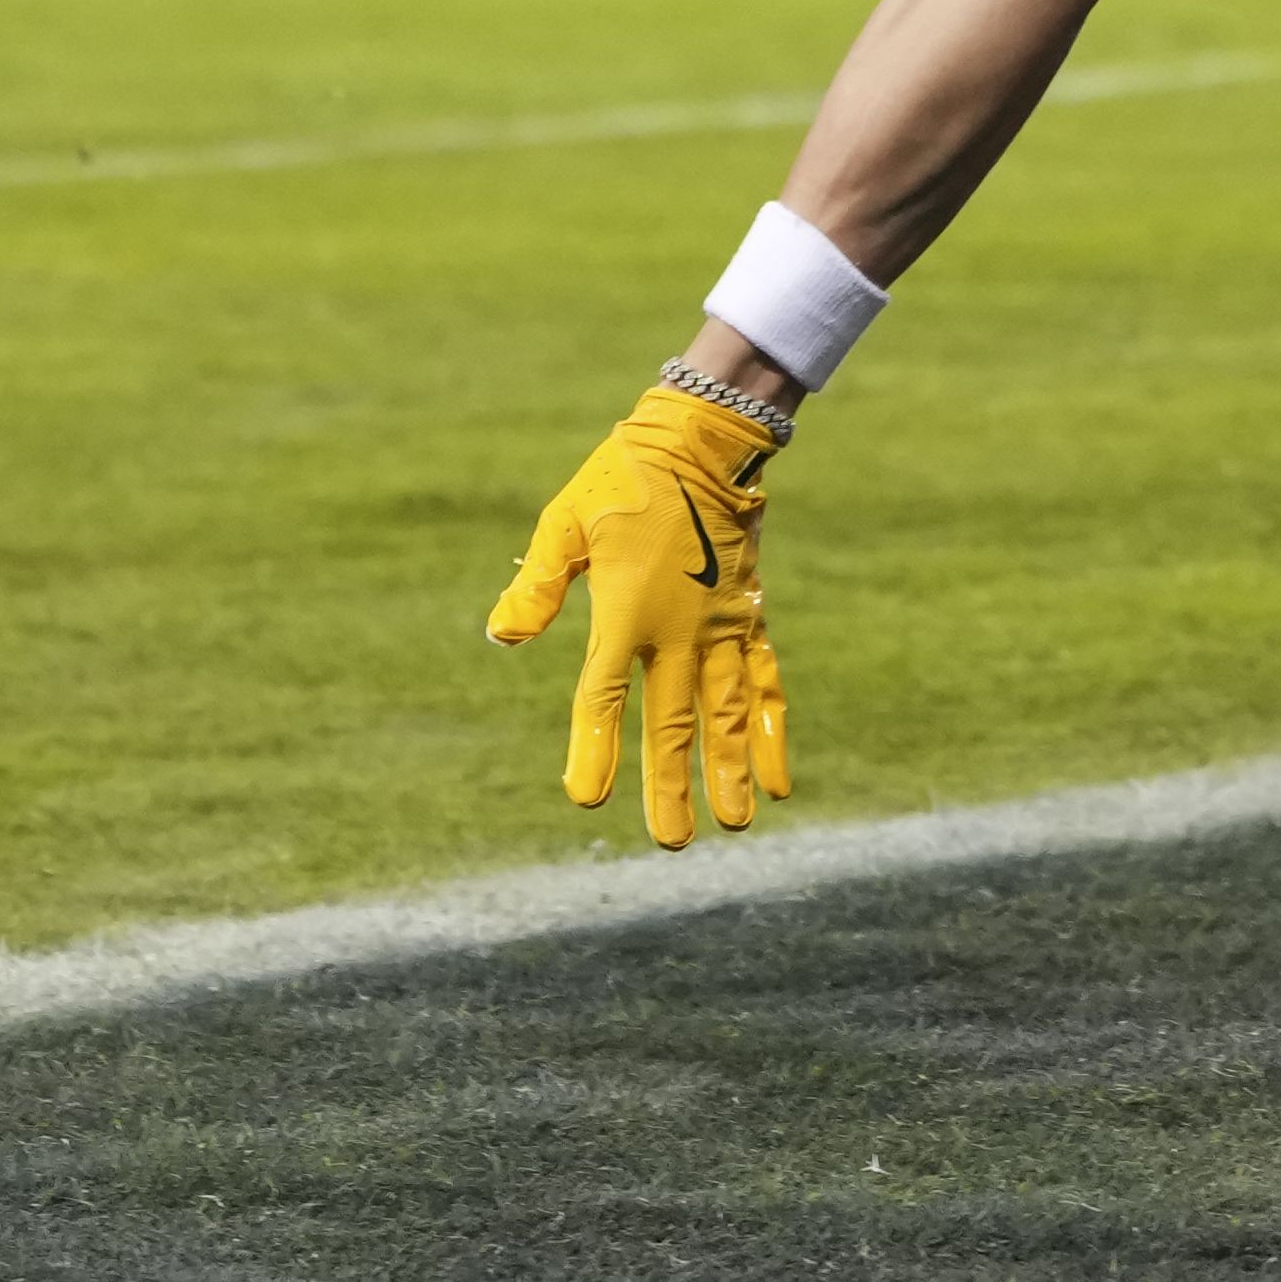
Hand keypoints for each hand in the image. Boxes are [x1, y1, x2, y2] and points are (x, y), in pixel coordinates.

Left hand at [488, 382, 792, 847]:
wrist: (703, 439)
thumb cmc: (623, 479)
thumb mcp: (565, 521)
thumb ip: (538, 583)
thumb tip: (500, 636)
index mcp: (626, 609)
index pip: (604, 693)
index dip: (594, 746)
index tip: (585, 797)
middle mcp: (678, 628)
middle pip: (671, 721)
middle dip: (669, 784)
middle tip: (671, 842)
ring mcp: (720, 625)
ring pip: (725, 712)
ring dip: (730, 769)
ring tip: (736, 824)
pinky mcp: (747, 615)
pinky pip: (763, 680)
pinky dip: (771, 729)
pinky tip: (779, 778)